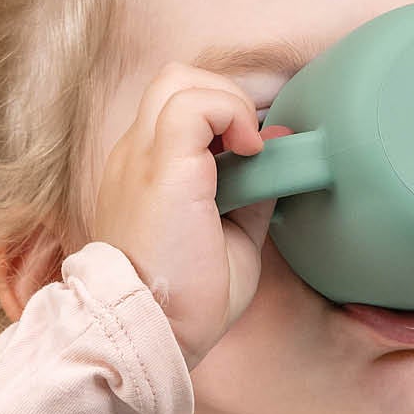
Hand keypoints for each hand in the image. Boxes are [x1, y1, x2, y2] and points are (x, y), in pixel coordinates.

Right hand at [91, 62, 292, 369]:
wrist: (152, 333)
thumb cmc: (185, 306)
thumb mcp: (231, 240)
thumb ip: (250, 194)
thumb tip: (278, 152)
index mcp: (144, 177)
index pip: (176, 114)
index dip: (222, 123)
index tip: (252, 160)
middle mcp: (134, 158)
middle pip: (174, 82)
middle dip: (223, 99)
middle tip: (249, 148)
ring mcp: (141, 157)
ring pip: (178, 79)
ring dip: (226, 102)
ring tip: (248, 149)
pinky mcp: (161, 166)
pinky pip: (194, 103)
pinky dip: (230, 113)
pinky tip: (249, 152)